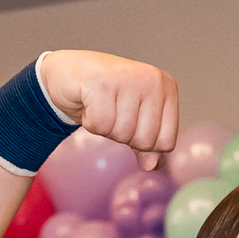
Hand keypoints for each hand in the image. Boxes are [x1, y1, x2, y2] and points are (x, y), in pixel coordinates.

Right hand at [39, 50, 178, 169]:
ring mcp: (128, 78)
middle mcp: (153, 79)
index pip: (166, 143)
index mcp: (167, 88)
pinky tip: (88, 102)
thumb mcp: (134, 121)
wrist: (71, 71)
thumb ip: (148, 146)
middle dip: (123, 136)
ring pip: (122, 134)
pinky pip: (101, 125)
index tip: (130, 121)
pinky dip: (90, 122)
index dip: (143, 143)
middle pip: (145, 142)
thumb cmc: (107, 97)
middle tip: (112, 112)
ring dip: (105, 129)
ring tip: (101, 106)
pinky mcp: (101, 82)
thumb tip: (152, 166)